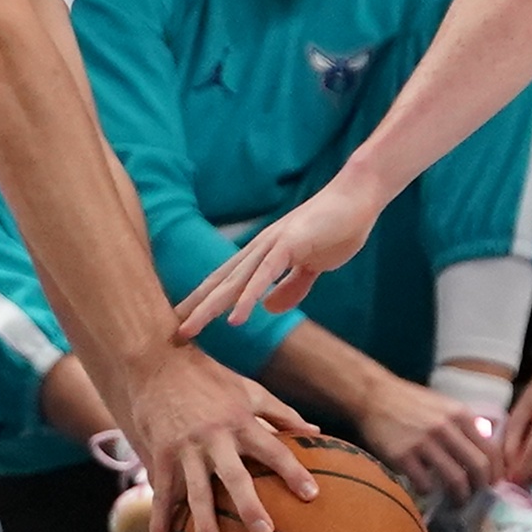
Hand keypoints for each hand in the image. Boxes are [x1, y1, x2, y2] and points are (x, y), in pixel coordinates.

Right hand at [122, 346, 319, 531]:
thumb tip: (316, 432)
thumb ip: (281, 413)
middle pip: (235, 476)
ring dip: (204, 525)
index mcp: (240, 420)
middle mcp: (214, 437)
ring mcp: (185, 448)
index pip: (274, 448)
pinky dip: (160, 523)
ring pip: (196, 492)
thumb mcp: (249, 390)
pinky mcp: (160, 455)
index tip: (312, 495)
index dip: (293, 471)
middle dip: (249, 506)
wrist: (158, 363)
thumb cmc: (210, 378)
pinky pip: (161, 494)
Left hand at [175, 175, 384, 337]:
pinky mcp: (289, 245)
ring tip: (189, 330)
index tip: (184, 323)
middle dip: (195, 309)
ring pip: (234, 281)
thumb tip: (269, 309)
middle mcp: (259, 249)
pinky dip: (248, 298)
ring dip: (210, 307)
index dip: (204, 302)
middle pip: (220, 283)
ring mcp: (272, 245)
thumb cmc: (336, 227)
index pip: (226, 281)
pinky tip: (234, 319)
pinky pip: (264, 276)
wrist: (358, 198)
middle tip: (173, 333)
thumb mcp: (312, 266)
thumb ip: (291, 286)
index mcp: (263, 254)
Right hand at [357, 375, 498, 500]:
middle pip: (477, 467)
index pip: (491, 450)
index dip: (496, 472)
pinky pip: (425, 484)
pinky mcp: (403, 456)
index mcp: (460, 415)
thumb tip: (485, 454)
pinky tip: (426, 488)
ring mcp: (424, 443)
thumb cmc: (412, 402)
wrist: (374, 395)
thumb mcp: (445, 406)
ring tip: (457, 502)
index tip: (494, 485)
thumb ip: (465, 426)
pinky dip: (428, 491)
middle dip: (481, 488)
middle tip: (478, 497)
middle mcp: (445, 428)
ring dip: (460, 497)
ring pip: (455, 480)